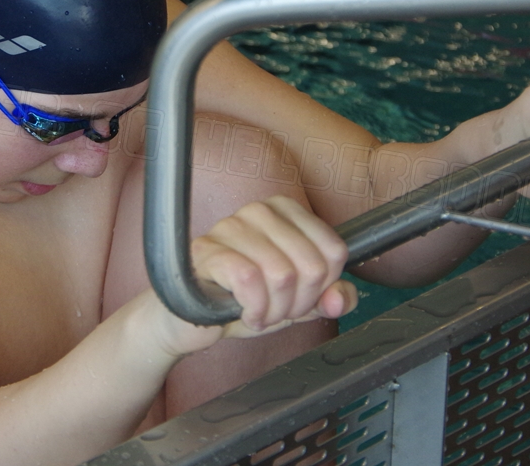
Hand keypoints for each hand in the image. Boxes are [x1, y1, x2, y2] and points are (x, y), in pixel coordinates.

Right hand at [190, 196, 356, 339]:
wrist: (189, 317)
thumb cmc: (243, 300)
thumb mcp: (297, 300)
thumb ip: (329, 297)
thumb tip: (339, 298)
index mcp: (286, 211)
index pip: (333, 250)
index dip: (323, 287)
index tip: (300, 298)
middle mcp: (259, 211)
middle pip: (311, 266)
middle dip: (299, 304)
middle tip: (277, 311)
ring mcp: (230, 227)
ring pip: (282, 275)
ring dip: (274, 311)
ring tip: (259, 313)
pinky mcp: (207, 250)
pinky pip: (250, 280)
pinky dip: (254, 308)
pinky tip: (245, 313)